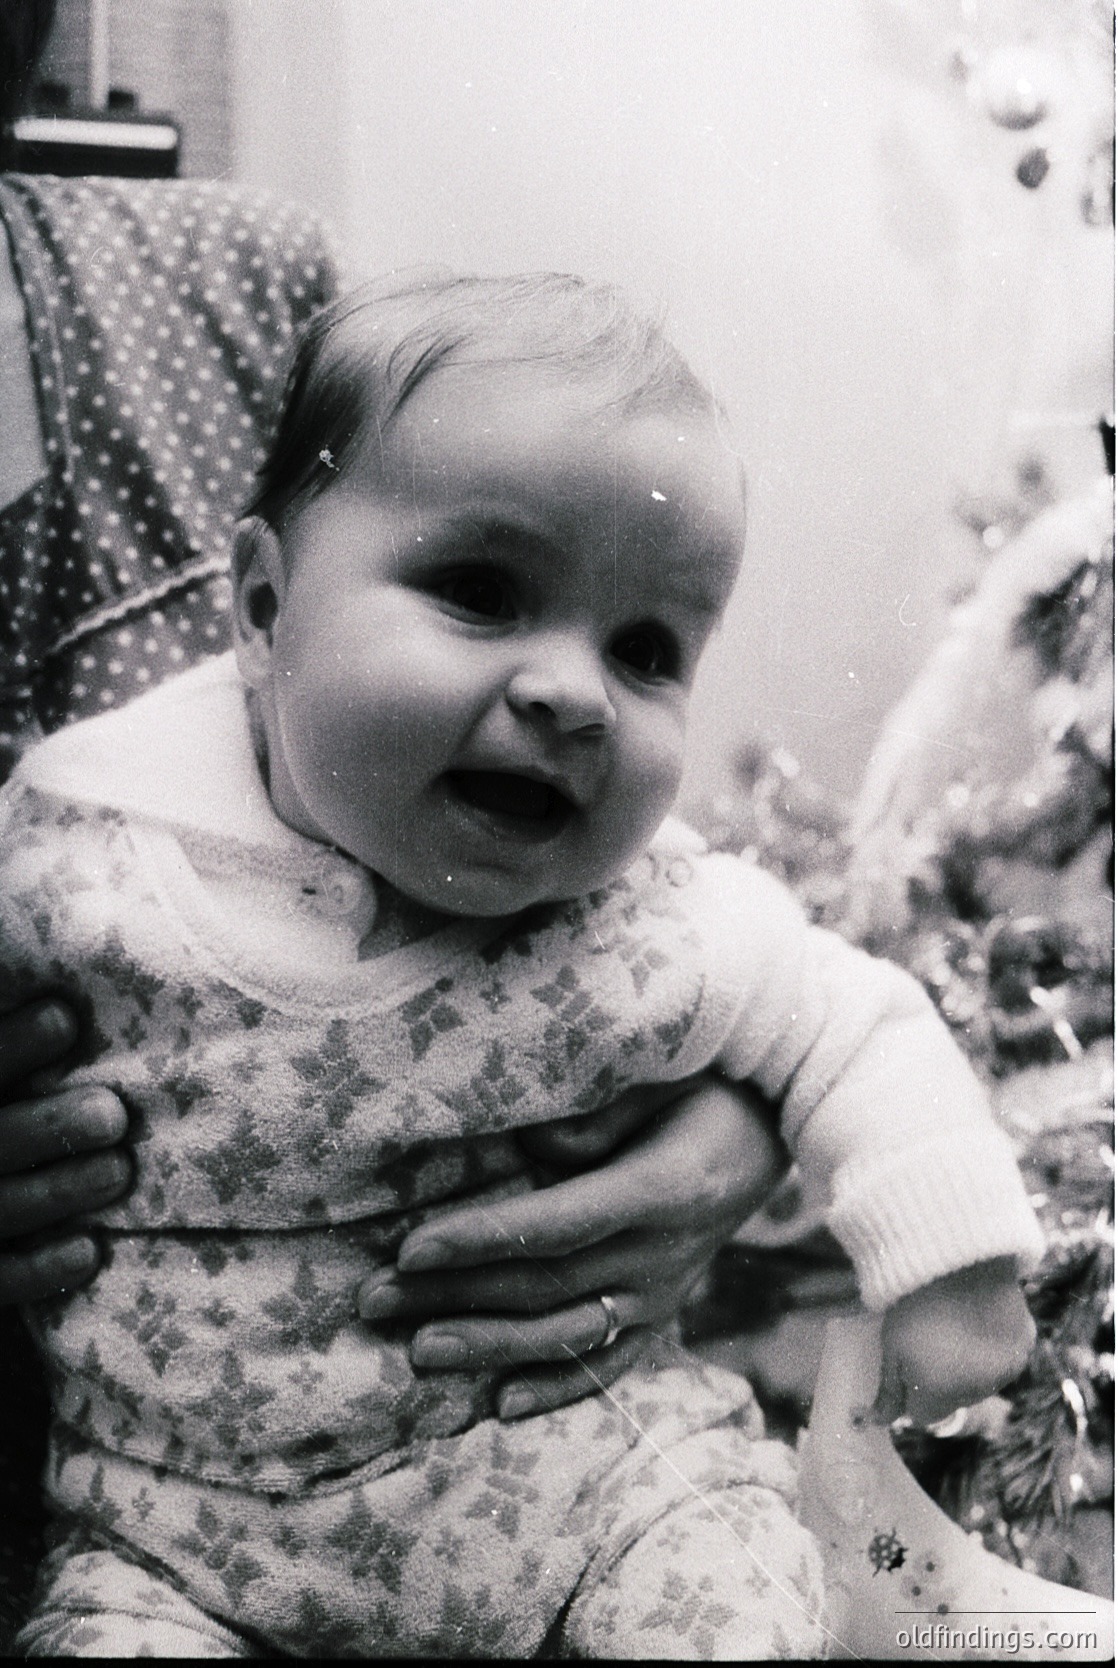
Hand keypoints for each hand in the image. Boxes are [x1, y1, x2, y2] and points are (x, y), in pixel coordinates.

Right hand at [0, 998, 131, 1302]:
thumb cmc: (15, 1119)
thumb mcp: (13, 1087)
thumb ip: (25, 1053)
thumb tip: (79, 999)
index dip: (12, 1044)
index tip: (66, 1017)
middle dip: (46, 1126)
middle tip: (110, 1115)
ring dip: (58, 1191)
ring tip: (118, 1172)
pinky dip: (40, 1269)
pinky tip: (90, 1250)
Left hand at [358, 1076, 786, 1418]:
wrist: (776, 1131)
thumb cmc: (704, 1087)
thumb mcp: (660, 1078)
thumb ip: (595, 1116)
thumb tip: (530, 1155)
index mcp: (660, 1190)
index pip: (557, 1224)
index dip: (482, 1239)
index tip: (411, 1247)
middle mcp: (662, 1255)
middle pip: (546, 1285)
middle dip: (454, 1295)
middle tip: (376, 1299)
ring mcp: (663, 1293)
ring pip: (566, 1334)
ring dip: (487, 1347)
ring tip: (416, 1354)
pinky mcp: (662, 1313)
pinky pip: (606, 1363)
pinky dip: (554, 1389)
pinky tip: (497, 1409)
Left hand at [875, 1257, 1035, 1426]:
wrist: (958, 1259)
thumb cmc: (913, 1304)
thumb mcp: (890, 1348)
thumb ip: (887, 1391)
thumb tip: (875, 1423)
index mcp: (939, 1396)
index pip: (923, 1416)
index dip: (912, 1393)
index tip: (907, 1366)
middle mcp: (978, 1391)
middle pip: (955, 1400)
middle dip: (942, 1380)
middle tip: (930, 1339)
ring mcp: (1006, 1370)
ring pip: (983, 1381)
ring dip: (971, 1365)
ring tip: (956, 1325)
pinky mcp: (1025, 1344)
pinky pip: (1007, 1357)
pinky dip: (995, 1345)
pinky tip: (980, 1316)